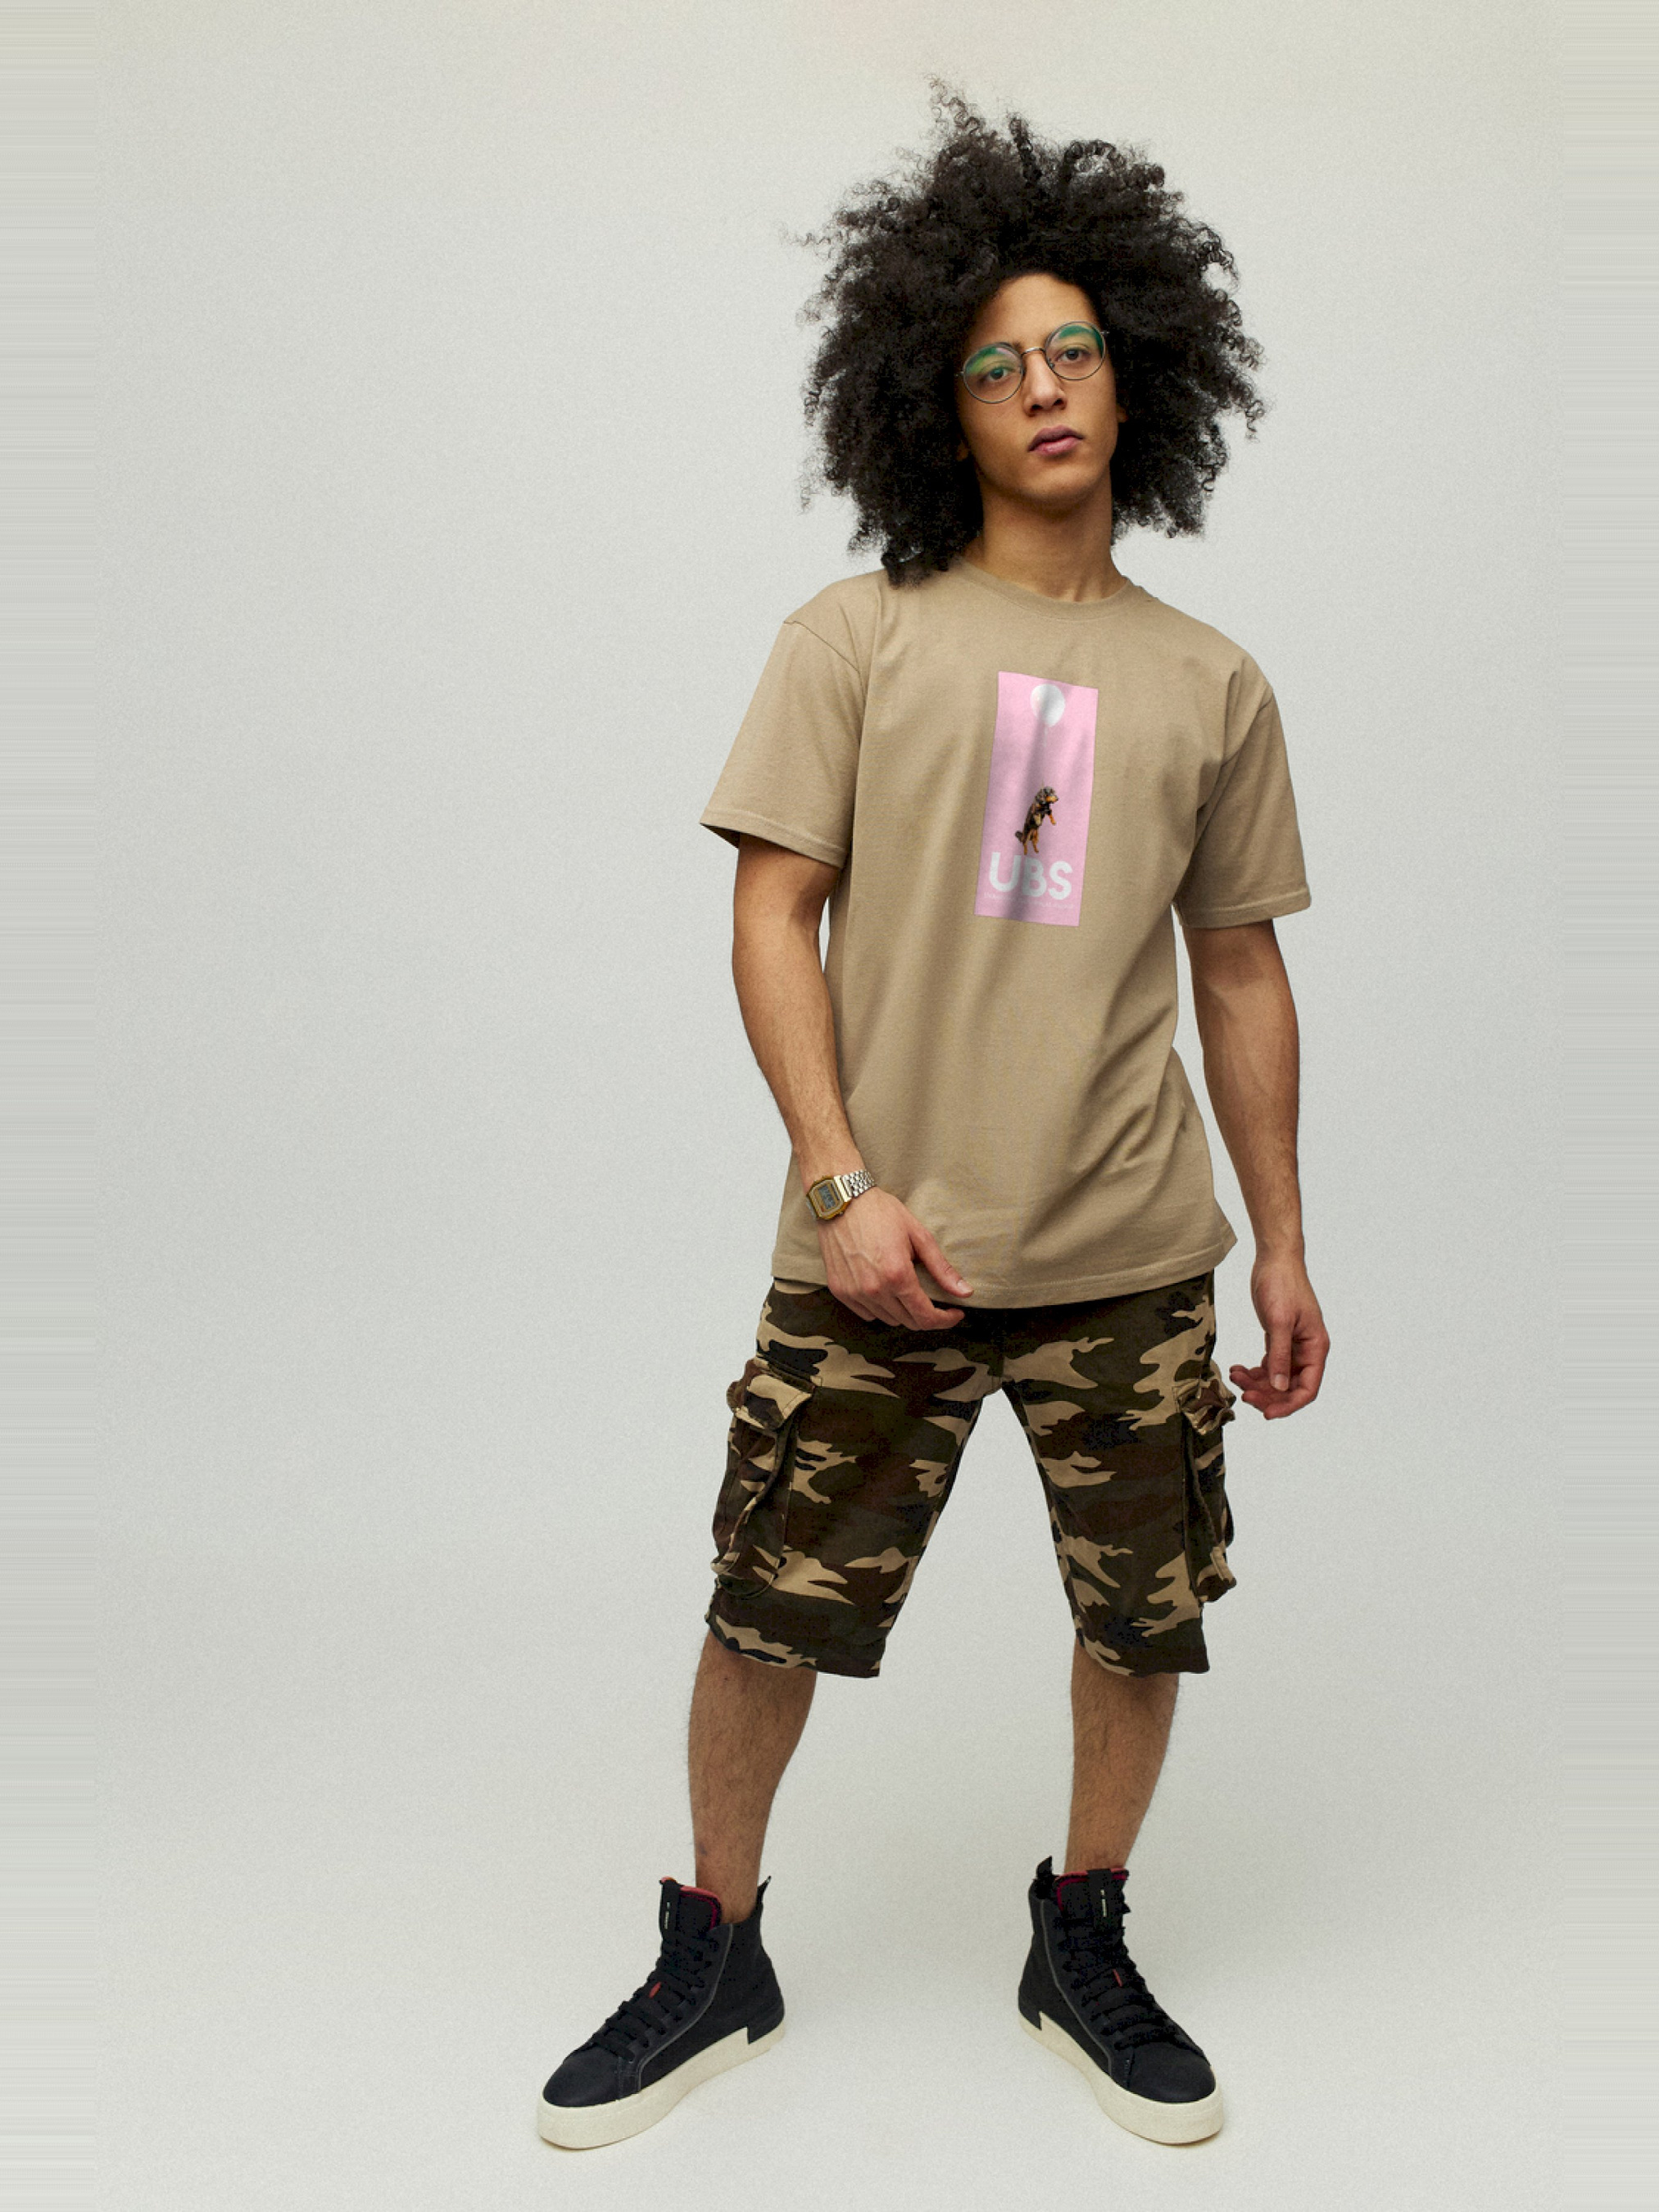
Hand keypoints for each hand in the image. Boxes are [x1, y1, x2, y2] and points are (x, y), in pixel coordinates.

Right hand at [817, 1188, 972, 1328]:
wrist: (842, 1201)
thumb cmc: (881, 1213)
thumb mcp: (918, 1235)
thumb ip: (941, 1268)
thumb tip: (965, 1292)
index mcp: (897, 1275)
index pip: (926, 1317)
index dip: (945, 1320)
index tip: (955, 1313)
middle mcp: (874, 1289)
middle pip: (909, 1322)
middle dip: (927, 1316)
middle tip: (935, 1301)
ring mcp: (854, 1292)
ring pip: (889, 1320)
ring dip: (904, 1312)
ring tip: (907, 1290)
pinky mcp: (840, 1291)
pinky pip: (867, 1314)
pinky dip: (880, 1308)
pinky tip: (885, 1290)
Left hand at [1228, 1250, 1327, 1418]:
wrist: (1274, 1259)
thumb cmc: (1282, 1284)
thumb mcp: (1279, 1320)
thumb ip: (1279, 1354)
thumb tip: (1280, 1387)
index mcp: (1316, 1347)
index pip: (1307, 1388)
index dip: (1288, 1405)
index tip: (1266, 1413)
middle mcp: (1307, 1350)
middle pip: (1290, 1388)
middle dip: (1267, 1395)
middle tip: (1243, 1396)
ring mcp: (1292, 1345)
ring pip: (1277, 1378)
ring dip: (1256, 1383)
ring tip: (1235, 1376)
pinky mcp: (1278, 1338)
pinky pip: (1268, 1365)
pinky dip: (1253, 1371)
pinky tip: (1237, 1369)